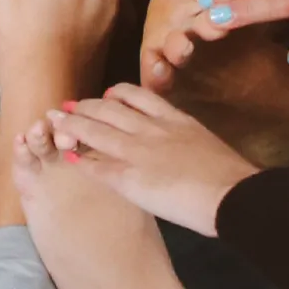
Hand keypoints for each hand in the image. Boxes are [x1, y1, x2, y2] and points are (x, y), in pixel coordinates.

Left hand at [35, 83, 255, 237]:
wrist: (232, 194)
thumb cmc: (231, 177)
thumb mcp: (208, 146)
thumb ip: (189, 143)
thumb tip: (186, 151)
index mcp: (176, 119)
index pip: (139, 96)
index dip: (116, 95)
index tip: (105, 95)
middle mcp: (152, 129)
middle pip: (109, 109)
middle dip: (86, 107)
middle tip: (68, 105)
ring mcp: (138, 151)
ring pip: (96, 131)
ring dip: (73, 126)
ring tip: (55, 122)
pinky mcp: (129, 178)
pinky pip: (97, 166)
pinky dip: (80, 161)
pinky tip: (67, 158)